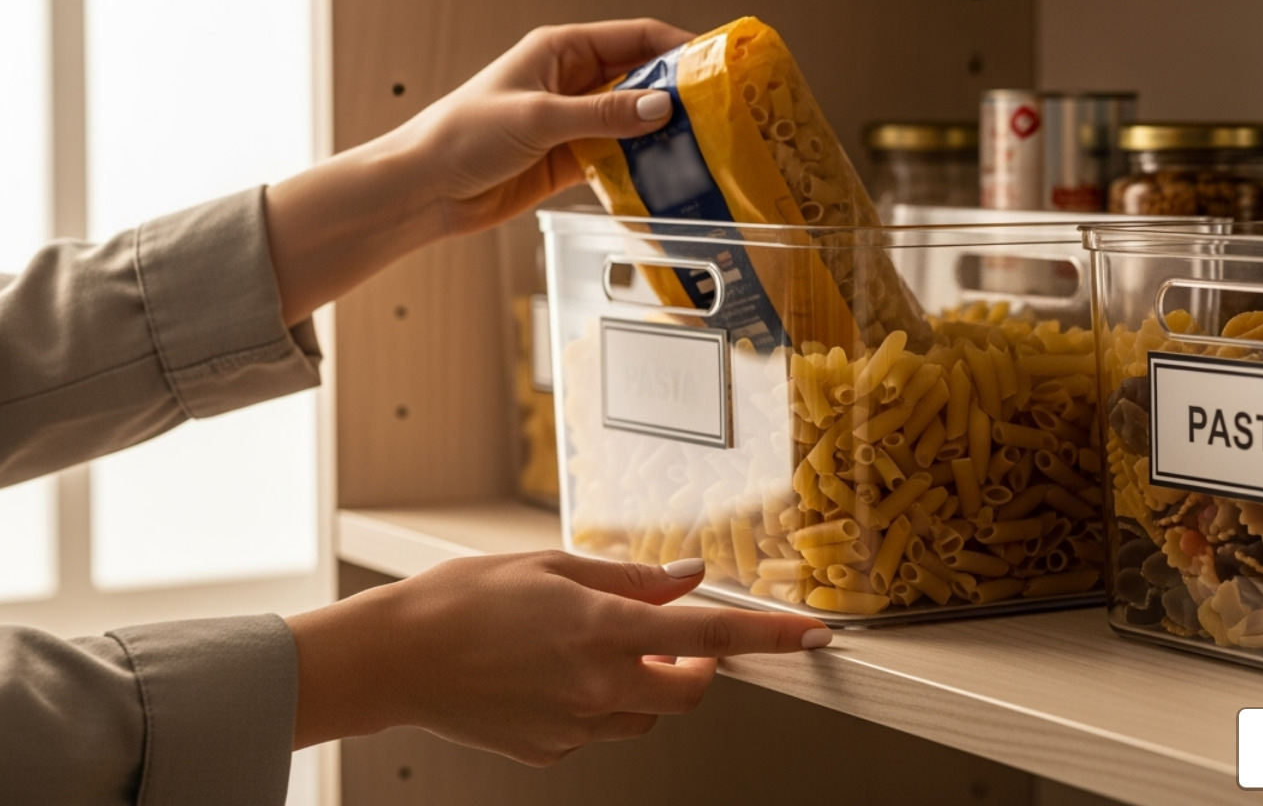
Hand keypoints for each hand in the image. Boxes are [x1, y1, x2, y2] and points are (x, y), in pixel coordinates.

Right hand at [285, 551, 830, 762]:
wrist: (395, 659)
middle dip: (700, 665)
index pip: (711, 637)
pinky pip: (600, 727)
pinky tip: (551, 673)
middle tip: (675, 634)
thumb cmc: (463, 599)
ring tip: (592, 646)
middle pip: (692, 690)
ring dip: (647, 683)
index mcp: (604, 629)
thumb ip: (629, 577)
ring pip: (647, 712)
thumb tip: (686, 577)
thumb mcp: (552, 564)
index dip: (770, 638)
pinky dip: (597, 701)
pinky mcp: (552, 750)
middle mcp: (599, 685)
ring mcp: (577, 726)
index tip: (814, 636)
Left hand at [396, 18, 694, 234]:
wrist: (424, 189)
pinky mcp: (570, 160)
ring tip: (706, 149)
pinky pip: (618, 158)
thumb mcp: (540, 117)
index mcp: (562, 50)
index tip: (717, 65)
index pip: (635, 37)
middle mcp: (572, 81)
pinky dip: (643, 166)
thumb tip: (663, 107)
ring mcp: (574, 122)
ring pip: (633, 122)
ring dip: (663, 135)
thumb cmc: (464, 135)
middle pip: (641, 79)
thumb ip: (604, 114)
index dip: (679, 47)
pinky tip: (670, 178)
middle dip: (679, 94)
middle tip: (722, 114)